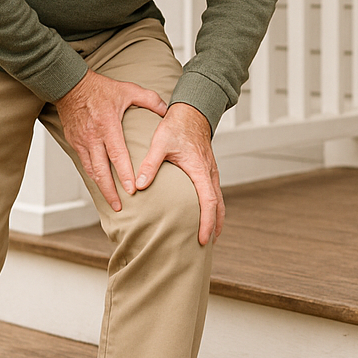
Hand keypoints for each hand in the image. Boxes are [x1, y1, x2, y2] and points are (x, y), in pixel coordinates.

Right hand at [54, 70, 167, 210]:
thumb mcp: (127, 89)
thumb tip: (166, 110)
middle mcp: (93, 137)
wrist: (70, 85)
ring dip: (101, 188)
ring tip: (112, 201)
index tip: (132, 190)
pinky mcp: (74, 142)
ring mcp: (82, 141)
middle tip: (120, 207)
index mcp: (108, 126)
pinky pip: (83, 163)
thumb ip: (149, 99)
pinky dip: (92, 176)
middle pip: (102, 171)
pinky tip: (100, 184)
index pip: (117, 155)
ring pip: (91, 171)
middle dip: (111, 191)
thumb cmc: (99, 88)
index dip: (124, 174)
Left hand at [135, 103, 223, 245]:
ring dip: (215, 218)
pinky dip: (213, 207)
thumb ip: (150, 163)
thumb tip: (139, 184)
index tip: (202, 238)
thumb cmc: (176, 126)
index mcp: (200, 170)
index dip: (207, 222)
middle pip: (218, 206)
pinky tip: (205, 213)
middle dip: (214, 226)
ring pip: (218, 200)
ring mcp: (211, 172)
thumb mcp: (160, 143)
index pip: (208, 201)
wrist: (191, 112)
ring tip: (209, 236)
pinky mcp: (208, 170)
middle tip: (206, 245)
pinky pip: (214, 193)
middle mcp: (209, 173)